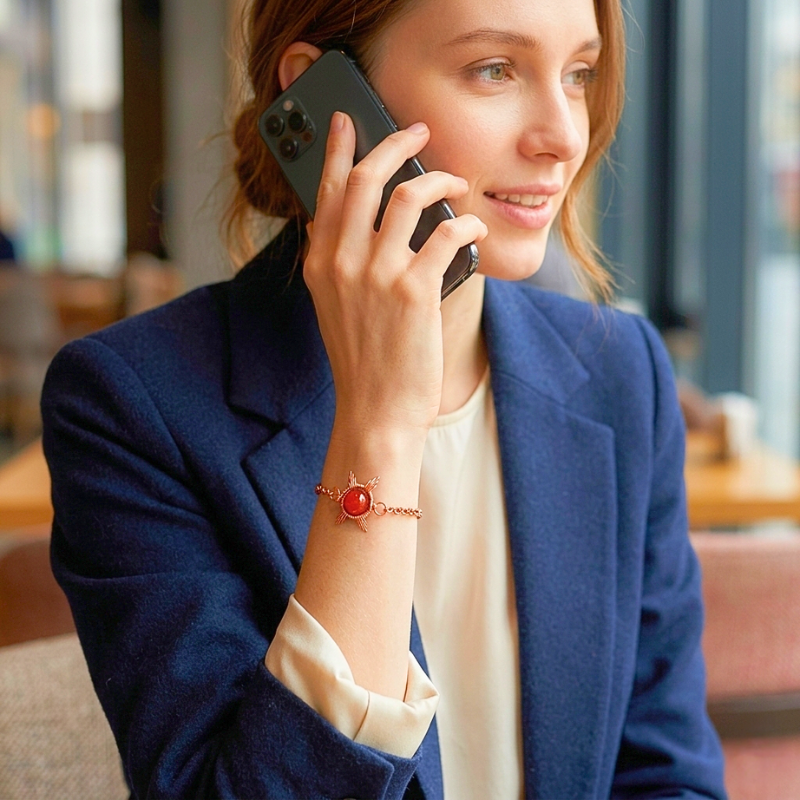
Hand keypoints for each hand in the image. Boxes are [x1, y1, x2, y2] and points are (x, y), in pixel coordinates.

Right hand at [303, 112, 487, 437]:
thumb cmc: (363, 361)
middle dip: (395, 143)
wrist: (375, 410)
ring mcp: (376, 274)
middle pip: (365, 177)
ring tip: (457, 183)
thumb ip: (337, 262)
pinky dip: (466, 223)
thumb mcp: (335, 307)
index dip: (337, 148)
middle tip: (418, 132)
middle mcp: (341, 261)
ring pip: (409, 195)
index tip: (348, 121)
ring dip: (440, 179)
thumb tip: (351, 219)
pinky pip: (446, 233)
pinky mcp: (414, 291)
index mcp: (319, 263)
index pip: (326, 189)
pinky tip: (474, 228)